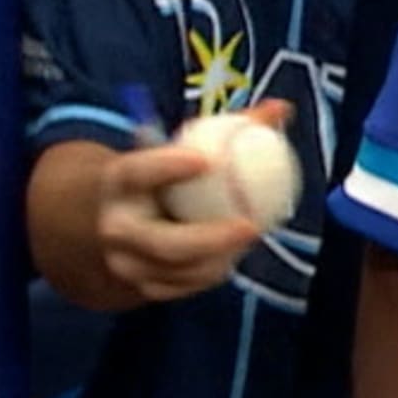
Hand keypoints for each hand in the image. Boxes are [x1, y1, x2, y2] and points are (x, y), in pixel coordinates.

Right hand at [94, 100, 292, 302]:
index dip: (165, 166)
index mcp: (119, 182)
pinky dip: (212, 271)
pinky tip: (233, 253)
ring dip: (220, 257)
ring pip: (181, 269)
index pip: (137, 172)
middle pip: (161, 242)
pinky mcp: (142, 288)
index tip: (204, 159)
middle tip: (250, 226)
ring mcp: (125, 263)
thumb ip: (228, 129)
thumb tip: (283, 109)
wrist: (115, 222)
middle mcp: (115, 226)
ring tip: (249, 235)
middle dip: (209, 239)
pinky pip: (186, 286)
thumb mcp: (180, 150)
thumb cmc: (162, 177)